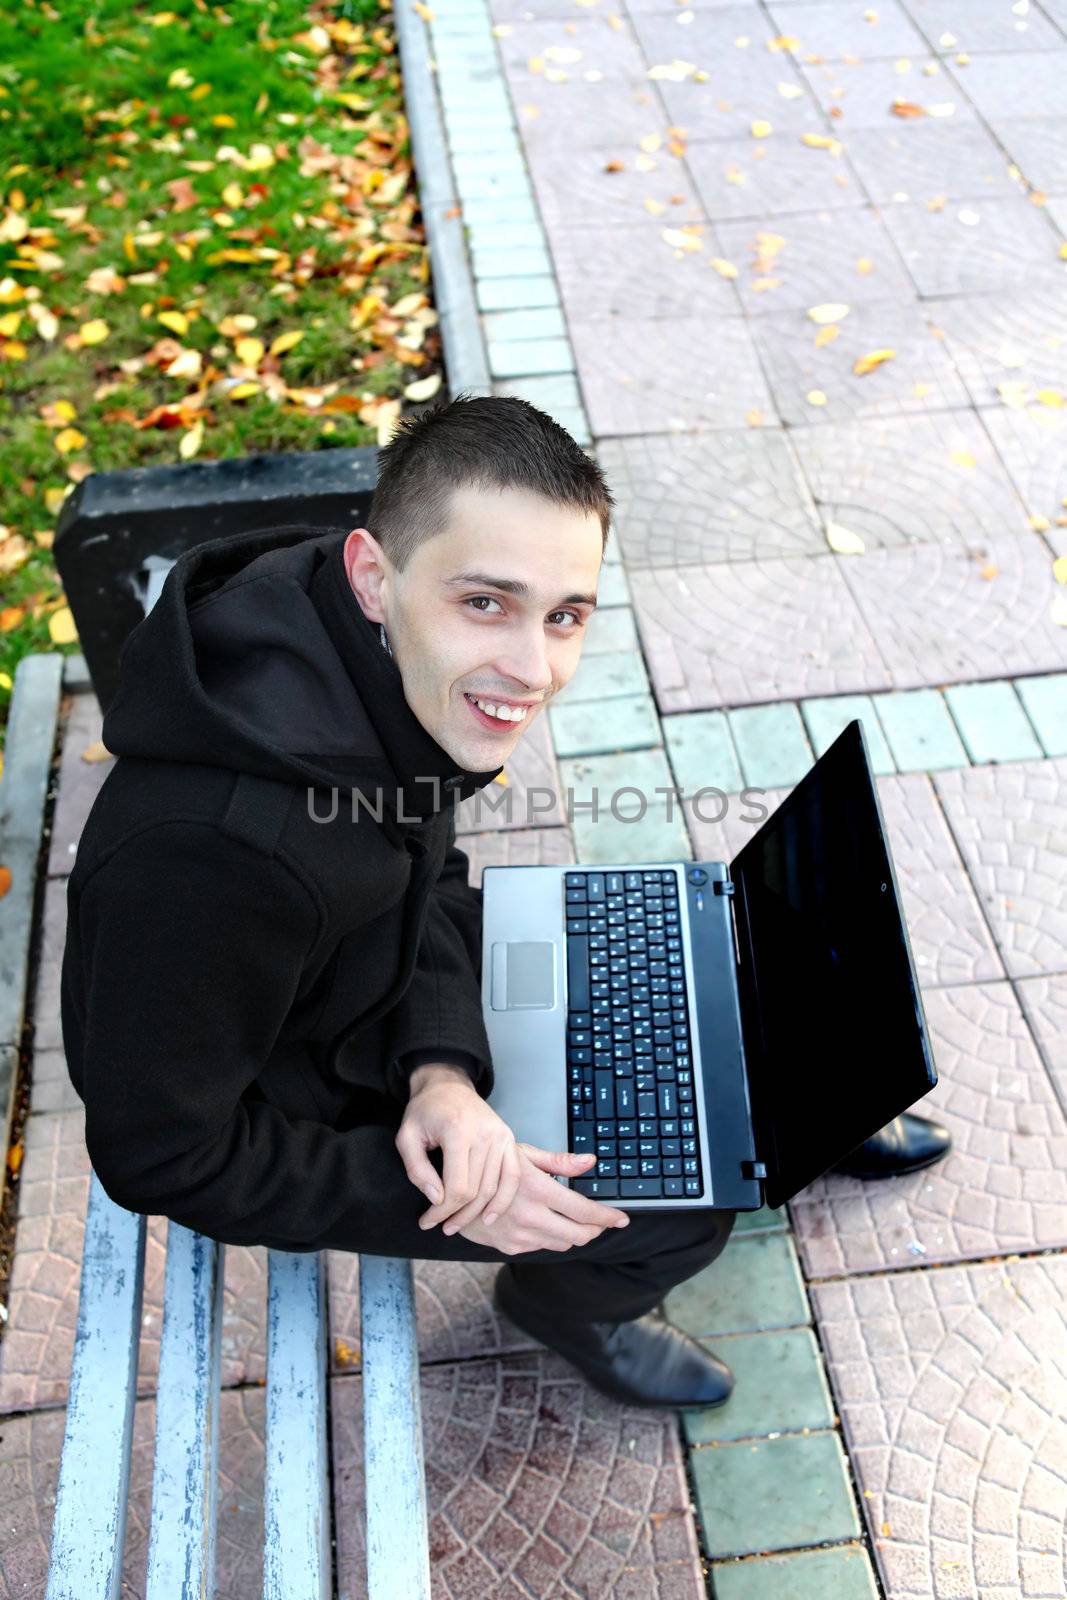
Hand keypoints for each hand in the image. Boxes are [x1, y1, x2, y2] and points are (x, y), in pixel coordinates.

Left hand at [395, 1062, 523, 1233]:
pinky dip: (504, 1199)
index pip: (457, 1187)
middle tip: (441, 1227)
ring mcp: (502, 1136)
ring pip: (494, 1188)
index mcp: (458, 1131)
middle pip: (476, 1191)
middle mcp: (485, 1134)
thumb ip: (417, 1170)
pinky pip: (513, 1176)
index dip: (442, 1211)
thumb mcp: (407, 1137)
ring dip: (477, 1213)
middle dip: (457, 1216)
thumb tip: (436, 1200)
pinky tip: (491, 1216)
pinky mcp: (510, 1139)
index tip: (427, 1221)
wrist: (448, 1085)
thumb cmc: (425, 1112)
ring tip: (458, 1225)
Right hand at [448, 1141, 630, 1253]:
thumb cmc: (490, 1165)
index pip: (584, 1211)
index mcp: (538, 1189)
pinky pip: (542, 1247)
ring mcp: (519, 1235)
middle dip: (595, 1229)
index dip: (608, 1218)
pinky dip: (549, 1237)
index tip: (621, 1219)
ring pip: (563, 1243)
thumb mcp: (523, 1154)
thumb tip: (591, 1162)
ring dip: (573, 1234)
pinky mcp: (509, 1247)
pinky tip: (543, 1222)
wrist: (453, 1189)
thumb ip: (560, 1161)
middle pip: (580, 1234)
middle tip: (599, 1221)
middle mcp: (530, 1216)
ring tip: (571, 1219)